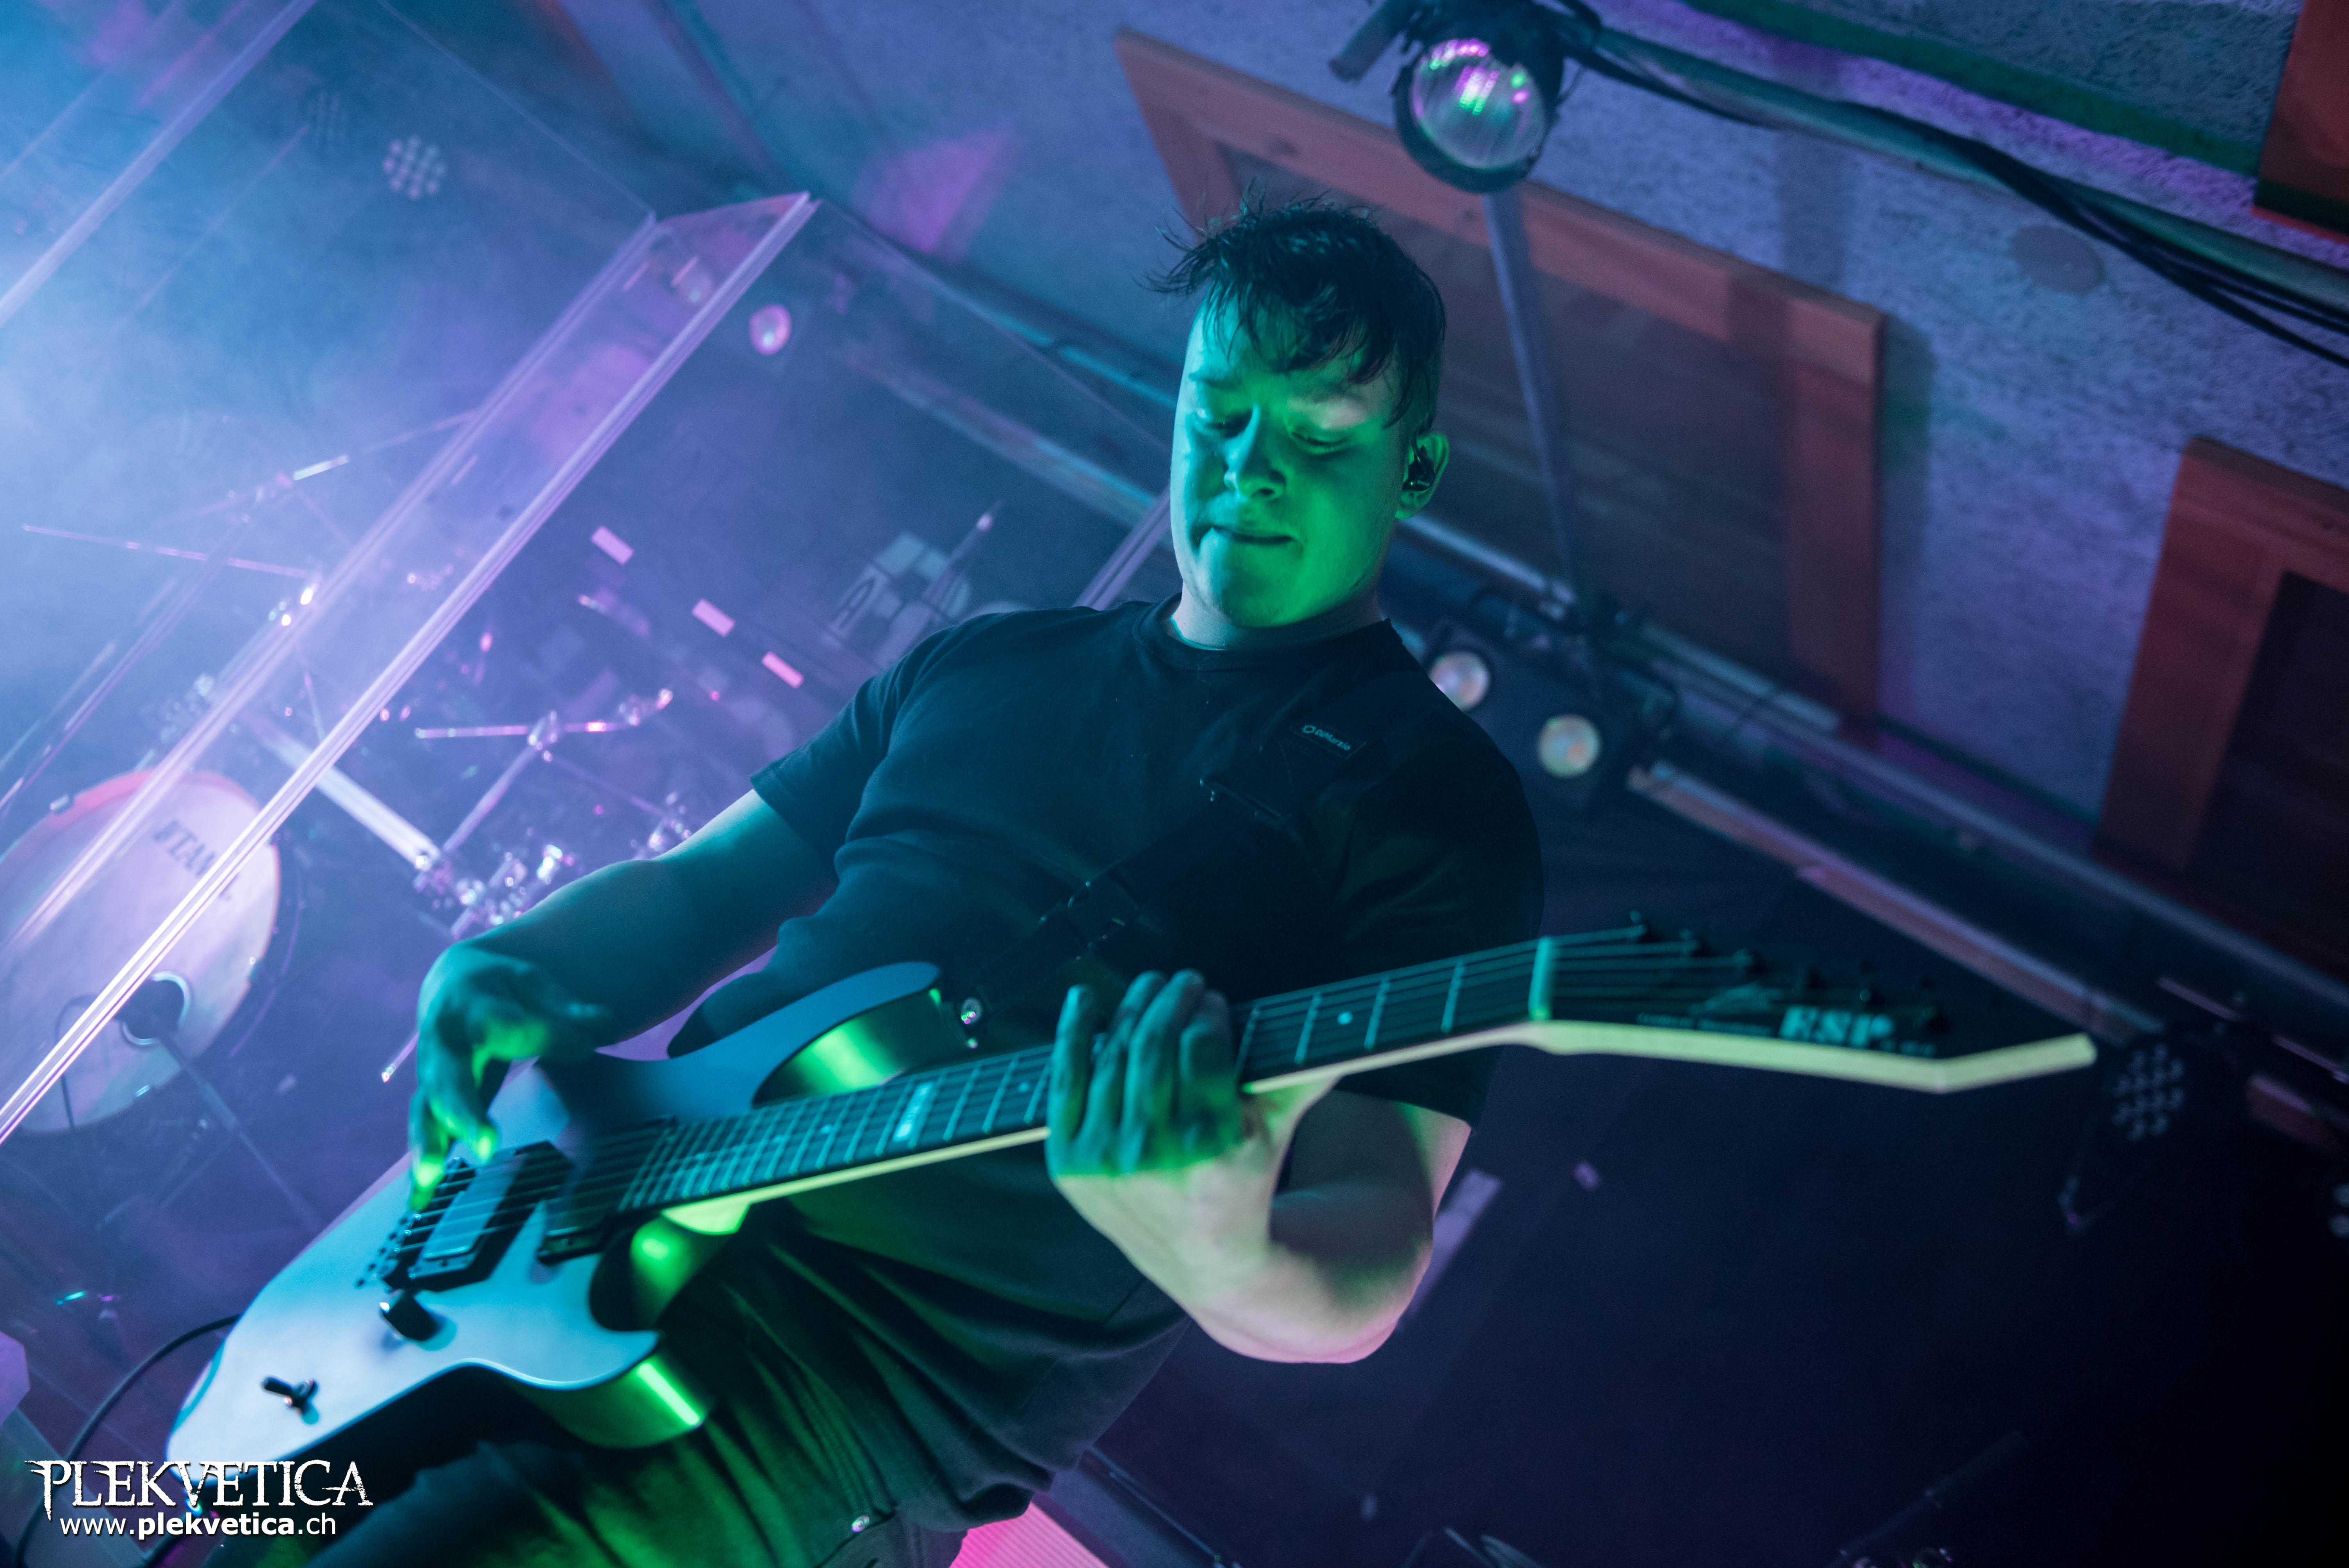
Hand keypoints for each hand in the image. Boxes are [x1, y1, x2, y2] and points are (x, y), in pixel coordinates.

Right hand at [408, 947, 611, 1205]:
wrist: (453, 985)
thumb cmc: (506, 988)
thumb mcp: (536, 984)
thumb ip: (566, 1009)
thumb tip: (603, 1023)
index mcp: (471, 999)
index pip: (507, 1023)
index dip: (545, 1034)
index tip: (584, 1046)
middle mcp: (443, 1040)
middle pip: (449, 1077)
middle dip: (463, 1111)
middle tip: (485, 1144)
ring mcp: (433, 1073)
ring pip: (428, 1109)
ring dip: (431, 1143)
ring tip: (429, 1179)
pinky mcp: (432, 1099)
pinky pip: (426, 1131)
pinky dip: (423, 1163)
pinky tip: (419, 1202)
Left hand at [1046, 971, 1330, 1291]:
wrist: (1200, 1257)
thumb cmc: (1244, 1178)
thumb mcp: (1278, 1131)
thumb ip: (1304, 1075)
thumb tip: (1352, 1022)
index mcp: (1210, 1146)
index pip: (1201, 1049)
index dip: (1207, 1013)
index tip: (1213, 999)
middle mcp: (1153, 1155)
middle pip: (1154, 1046)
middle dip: (1171, 1001)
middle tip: (1185, 980)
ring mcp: (1105, 1160)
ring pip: (1113, 1057)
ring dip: (1132, 1010)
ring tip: (1152, 988)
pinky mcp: (1070, 1163)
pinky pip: (1065, 1083)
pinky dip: (1072, 1034)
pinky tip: (1084, 999)